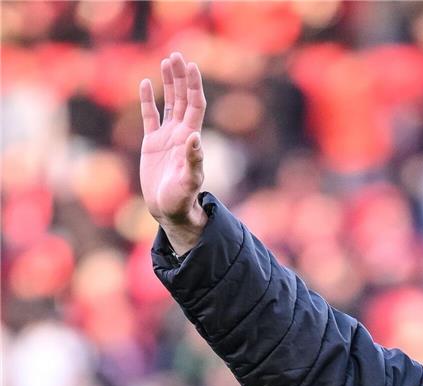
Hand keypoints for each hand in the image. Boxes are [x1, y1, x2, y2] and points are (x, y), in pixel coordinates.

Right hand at [139, 52, 207, 253]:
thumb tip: (194, 138)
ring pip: (169, 103)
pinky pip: (150, 117)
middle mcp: (181, 134)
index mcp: (191, 138)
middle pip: (183, 99)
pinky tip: (147, 84)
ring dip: (168, 83)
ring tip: (166, 61)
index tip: (191, 66)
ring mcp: (167, 137)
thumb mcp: (189, 181)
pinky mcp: (153, 144)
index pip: (195, 105)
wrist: (170, 211)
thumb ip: (193, 160)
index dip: (193, 86)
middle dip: (181, 78)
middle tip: (177, 55)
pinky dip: (149, 101)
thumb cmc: (182, 199)